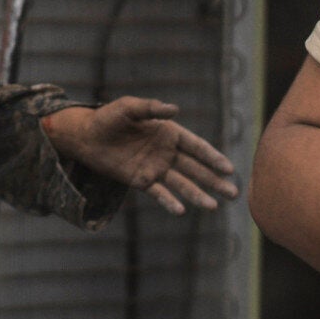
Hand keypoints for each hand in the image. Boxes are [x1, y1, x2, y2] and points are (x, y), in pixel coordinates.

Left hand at [41, 97, 238, 214]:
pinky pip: (159, 193)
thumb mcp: (129, 108)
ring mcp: (156, 168)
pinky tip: (182, 210)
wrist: (86, 137)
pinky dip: (170, 202)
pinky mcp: (142, 181)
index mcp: (168, 132)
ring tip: (213, 207)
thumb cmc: (108, 118)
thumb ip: (151, 108)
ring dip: (197, 195)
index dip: (212, 157)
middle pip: (195, 168)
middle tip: (233, 193)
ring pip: (182, 184)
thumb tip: (174, 110)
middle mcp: (166, 152)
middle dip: (214, 180)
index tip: (228, 168)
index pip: (195, 146)